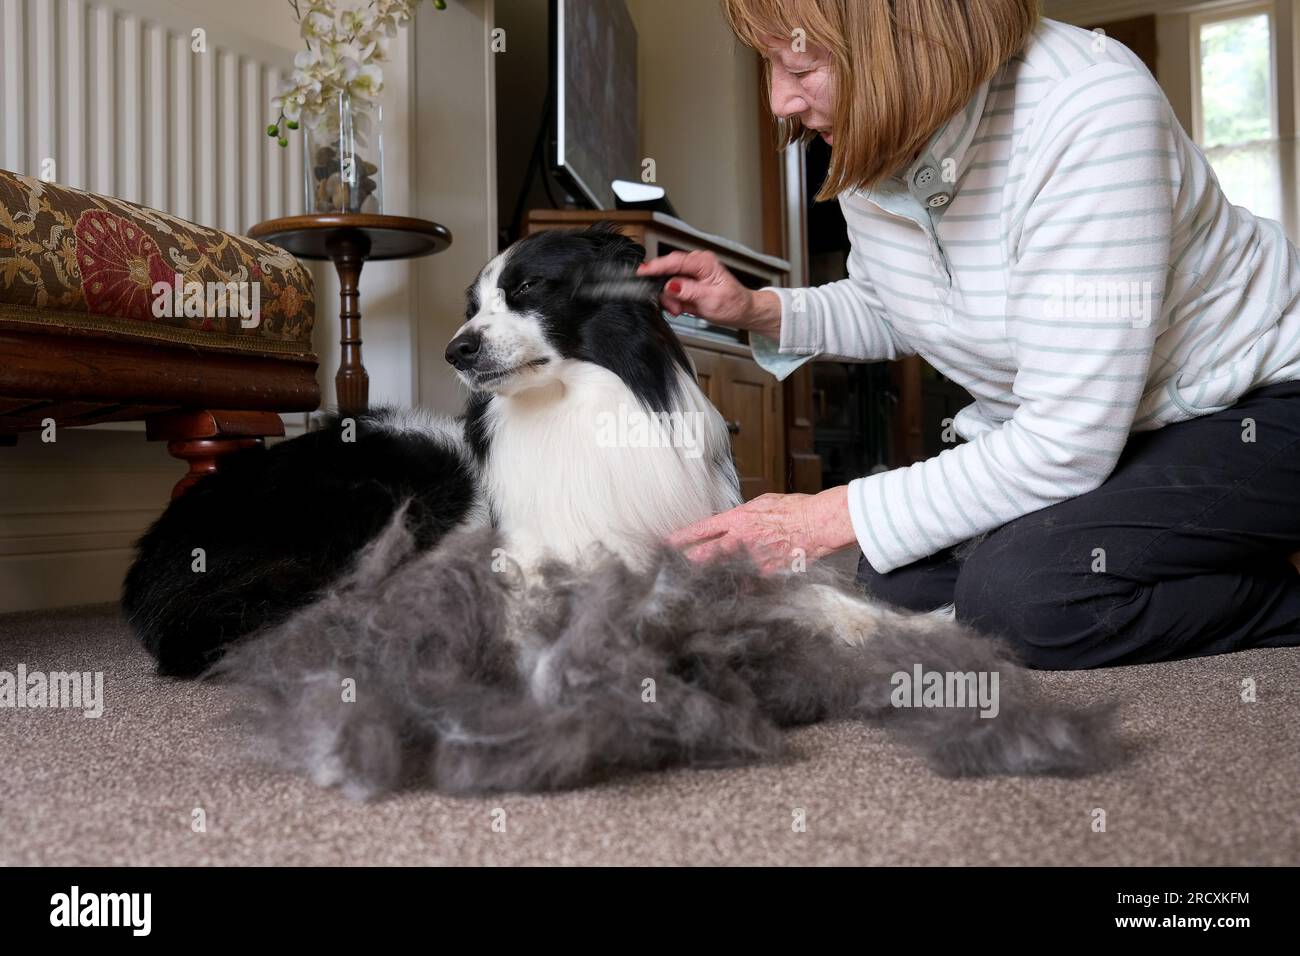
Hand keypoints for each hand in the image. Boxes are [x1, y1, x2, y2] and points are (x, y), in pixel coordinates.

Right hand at [637, 250, 778, 335]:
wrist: (741, 311)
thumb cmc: (733, 303)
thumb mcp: (711, 300)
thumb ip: (689, 291)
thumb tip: (670, 285)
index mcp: (703, 263)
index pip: (675, 261)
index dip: (656, 266)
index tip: (642, 272)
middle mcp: (696, 264)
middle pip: (667, 272)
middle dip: (666, 292)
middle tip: (674, 307)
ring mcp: (691, 273)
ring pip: (667, 282)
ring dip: (670, 299)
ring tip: (681, 310)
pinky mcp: (688, 282)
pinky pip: (671, 289)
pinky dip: (673, 301)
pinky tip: (681, 308)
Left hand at [665, 486, 857, 574]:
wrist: (819, 523)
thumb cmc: (796, 509)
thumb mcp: (764, 503)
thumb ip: (744, 514)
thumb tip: (732, 520)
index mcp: (739, 518)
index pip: (702, 529)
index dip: (682, 537)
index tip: (668, 543)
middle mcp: (741, 538)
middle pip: (706, 553)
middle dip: (690, 561)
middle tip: (676, 567)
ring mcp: (752, 557)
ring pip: (725, 570)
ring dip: (715, 575)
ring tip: (704, 581)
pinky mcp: (766, 572)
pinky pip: (749, 581)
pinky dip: (743, 584)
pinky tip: (737, 589)